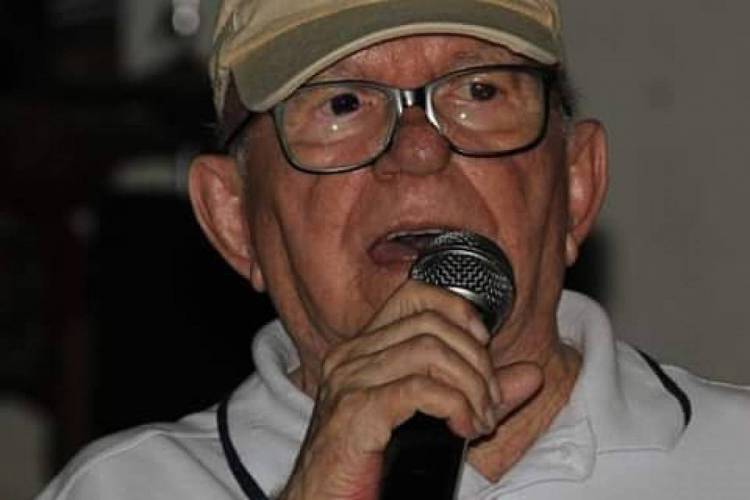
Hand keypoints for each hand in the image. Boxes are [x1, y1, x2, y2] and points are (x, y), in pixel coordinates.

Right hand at [279, 281, 540, 499]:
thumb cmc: (372, 463)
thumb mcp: (434, 421)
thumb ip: (479, 393)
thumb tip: (531, 374)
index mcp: (363, 349)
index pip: (413, 296)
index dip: (458, 310)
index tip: (483, 346)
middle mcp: (352, 356)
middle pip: (431, 325)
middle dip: (476, 361)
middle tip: (489, 403)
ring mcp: (349, 381)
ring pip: (429, 353)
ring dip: (470, 387)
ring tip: (480, 420)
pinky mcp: (355, 412)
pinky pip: (420, 389)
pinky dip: (455, 406)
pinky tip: (464, 429)